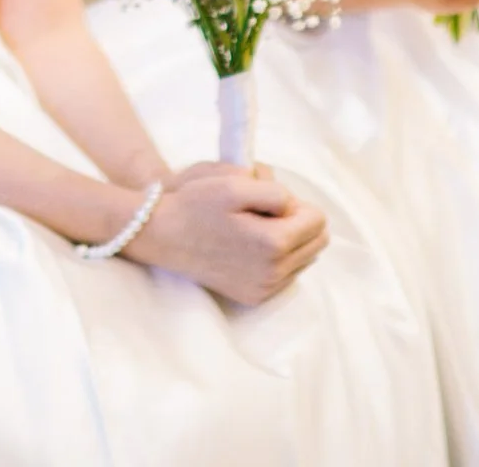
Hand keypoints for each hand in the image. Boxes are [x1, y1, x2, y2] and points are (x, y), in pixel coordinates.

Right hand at [126, 168, 327, 305]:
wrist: (160, 234)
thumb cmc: (194, 203)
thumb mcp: (233, 181)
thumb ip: (276, 190)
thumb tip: (294, 206)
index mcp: (273, 242)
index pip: (317, 219)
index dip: (294, 202)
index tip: (265, 200)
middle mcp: (274, 272)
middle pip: (317, 242)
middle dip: (297, 222)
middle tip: (261, 212)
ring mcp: (264, 288)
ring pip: (305, 259)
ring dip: (288, 241)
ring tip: (252, 230)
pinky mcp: (255, 297)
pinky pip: (287, 275)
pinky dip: (276, 258)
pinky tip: (248, 247)